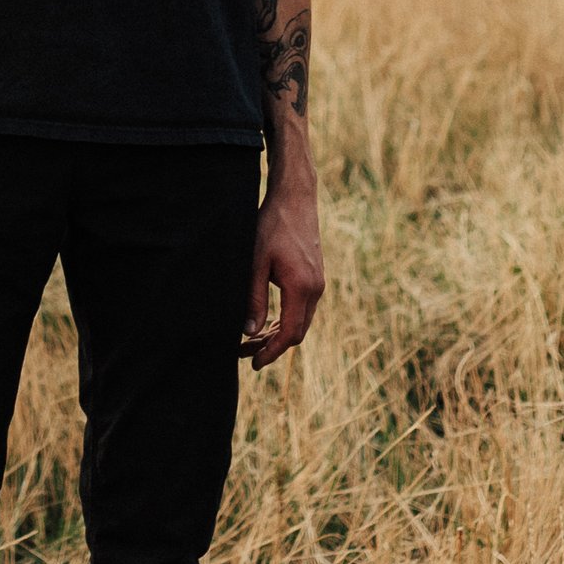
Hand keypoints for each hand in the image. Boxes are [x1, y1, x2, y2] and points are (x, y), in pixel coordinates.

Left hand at [242, 181, 323, 367]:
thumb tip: (250, 332)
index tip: (254, 363)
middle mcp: (315, 289)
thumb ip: (254, 299)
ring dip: (278, 334)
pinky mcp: (314, 278)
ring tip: (252, 340)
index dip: (272, 352)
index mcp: (302, 288)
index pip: (290, 334)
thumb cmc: (272, 226)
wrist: (296, 200)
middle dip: (272, 347)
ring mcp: (318, 284)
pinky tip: (267, 322)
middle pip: (297, 332)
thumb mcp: (256, 262)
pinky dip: (285, 320)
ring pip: (300, 321)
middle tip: (245, 353)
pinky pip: (302, 309)